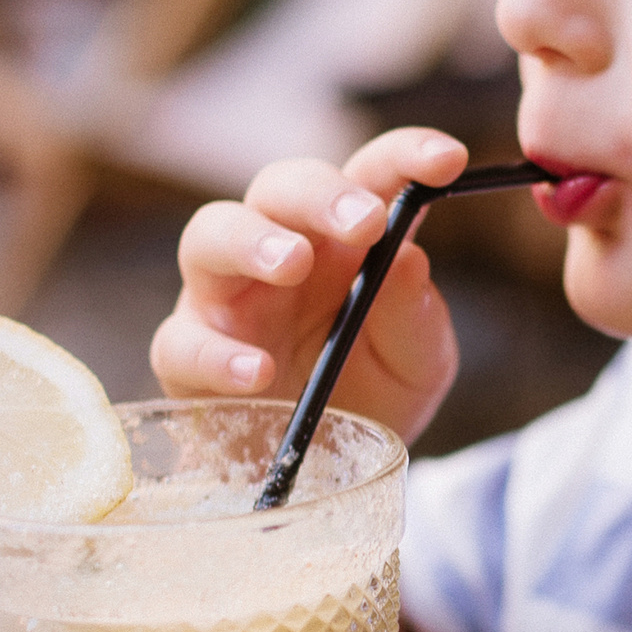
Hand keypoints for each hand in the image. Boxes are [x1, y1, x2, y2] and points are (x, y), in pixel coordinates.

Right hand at [150, 127, 471, 440]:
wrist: (326, 475)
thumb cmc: (370, 396)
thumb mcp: (417, 364)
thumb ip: (416, 318)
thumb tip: (408, 260)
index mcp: (346, 239)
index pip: (371, 176)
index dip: (406, 156)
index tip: (449, 160)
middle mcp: (282, 251)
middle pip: (280, 187)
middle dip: (320, 193)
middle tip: (365, 222)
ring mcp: (226, 298)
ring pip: (210, 233)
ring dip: (251, 240)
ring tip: (292, 263)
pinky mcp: (188, 356)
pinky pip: (181, 341)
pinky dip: (217, 354)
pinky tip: (259, 371)